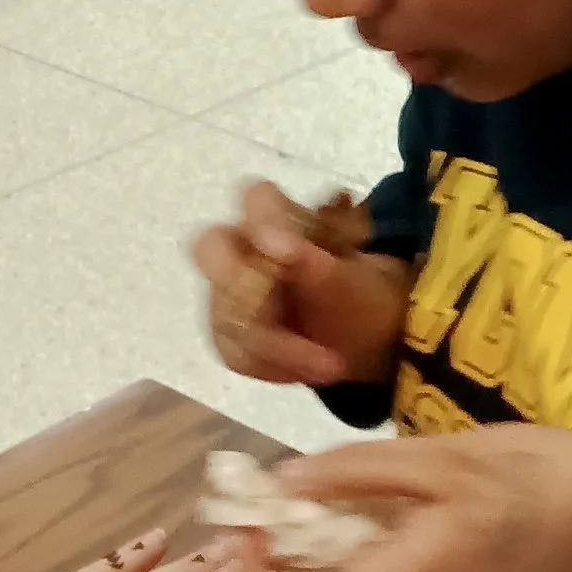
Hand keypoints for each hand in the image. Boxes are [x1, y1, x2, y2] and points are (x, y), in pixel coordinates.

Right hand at [190, 179, 410, 390]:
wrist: (362, 338)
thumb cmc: (359, 296)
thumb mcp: (355, 285)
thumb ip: (320, 268)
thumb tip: (285, 250)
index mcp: (278, 217)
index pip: (257, 200)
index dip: (265, 223)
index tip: (285, 252)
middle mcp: (241, 247)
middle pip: (210, 249)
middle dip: (244, 288)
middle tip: (286, 318)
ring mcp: (226, 290)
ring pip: (225, 313)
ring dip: (277, 346)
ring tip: (331, 365)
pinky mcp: (226, 331)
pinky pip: (234, 351)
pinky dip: (273, 366)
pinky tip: (309, 371)